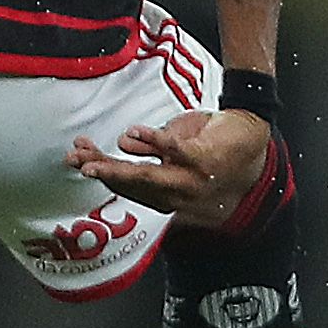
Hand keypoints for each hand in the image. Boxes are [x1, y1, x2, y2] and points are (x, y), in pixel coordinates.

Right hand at [68, 108, 272, 221]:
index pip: (127, 187)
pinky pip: (174, 152)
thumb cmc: (212, 145)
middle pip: (132, 187)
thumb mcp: (174, 148)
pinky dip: (153, 143)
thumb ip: (149, 147)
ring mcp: (190, 180)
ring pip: (147, 177)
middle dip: (100, 174)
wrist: (252, 138)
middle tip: (75, 163)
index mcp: (167, 195)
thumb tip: (123, 142)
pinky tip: (134, 133)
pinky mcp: (203, 160)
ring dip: (117, 168)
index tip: (77, 159)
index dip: (101, 174)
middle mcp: (177, 194)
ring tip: (93, 159)